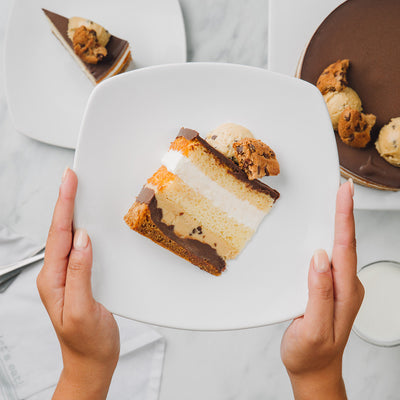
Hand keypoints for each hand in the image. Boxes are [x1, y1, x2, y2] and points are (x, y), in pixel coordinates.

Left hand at [37, 168, 119, 399]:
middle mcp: (57, 275)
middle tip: (71, 178)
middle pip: (59, 230)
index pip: (59, 235)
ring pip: (67, 237)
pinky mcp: (79, 278)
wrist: (91, 362)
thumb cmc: (87, 342)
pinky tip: (86, 223)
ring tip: (75, 192)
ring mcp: (67, 276)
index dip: (64, 205)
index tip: (69, 182)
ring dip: (71, 212)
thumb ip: (80, 273)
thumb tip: (82, 240)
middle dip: (65, 201)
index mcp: (54, 280)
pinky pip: (78, 248)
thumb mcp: (84, 309)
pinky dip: (81, 229)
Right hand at [280, 180, 363, 399]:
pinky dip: (329, 238)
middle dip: (344, 214)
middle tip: (342, 189)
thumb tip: (319, 258)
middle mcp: (346, 287)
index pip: (345, 249)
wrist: (314, 370)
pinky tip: (324, 232)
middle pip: (346, 244)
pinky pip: (330, 259)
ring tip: (336, 202)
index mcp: (345, 293)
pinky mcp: (329, 288)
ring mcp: (339, 287)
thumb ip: (319, 294)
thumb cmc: (311, 353)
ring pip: (339, 249)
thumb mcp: (314, 328)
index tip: (344, 194)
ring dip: (339, 223)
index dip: (345, 219)